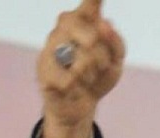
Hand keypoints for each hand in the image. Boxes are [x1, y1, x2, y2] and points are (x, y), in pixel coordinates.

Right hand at [37, 0, 125, 137]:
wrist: (81, 105)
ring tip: (86, 78)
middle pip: (84, 31)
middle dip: (99, 52)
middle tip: (100, 64)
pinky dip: (78, 87)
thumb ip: (116, 43)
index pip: (88, 6)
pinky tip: (73, 87)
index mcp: (83, 24)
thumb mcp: (115, 62)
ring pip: (80, 57)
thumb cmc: (97, 77)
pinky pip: (70, 78)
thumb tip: (106, 24)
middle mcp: (63, 30)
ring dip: (91, 73)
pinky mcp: (43, 70)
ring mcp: (50, 48)